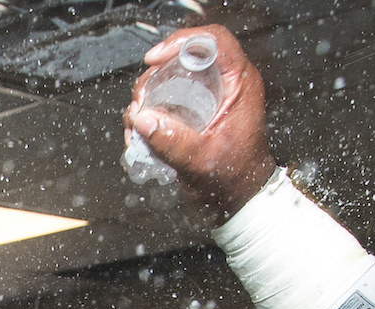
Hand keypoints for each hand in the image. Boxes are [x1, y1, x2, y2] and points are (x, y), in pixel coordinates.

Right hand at [128, 26, 274, 220]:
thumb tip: (142, 120)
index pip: (213, 41)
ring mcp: (207, 99)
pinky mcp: (193, 113)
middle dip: (154, 77)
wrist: (238, 202)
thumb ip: (174, 142)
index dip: (182, 42)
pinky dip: (148, 113)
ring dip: (146, 97)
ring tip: (136, 123)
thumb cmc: (234, 180)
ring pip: (170, 80)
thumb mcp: (202, 161)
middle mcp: (223, 86)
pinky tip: (139, 132)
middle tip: (139, 102)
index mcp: (238, 84)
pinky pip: (165, 101)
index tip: (154, 60)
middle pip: (183, 59)